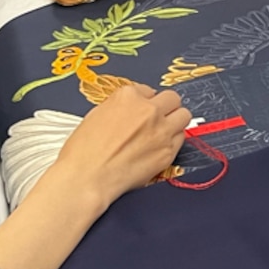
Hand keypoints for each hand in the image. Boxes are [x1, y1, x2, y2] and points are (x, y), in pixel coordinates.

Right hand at [53, 84, 191, 207]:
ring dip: (175, 121)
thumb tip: (131, 110)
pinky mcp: (168, 151)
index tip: (142, 111)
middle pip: (172, 99)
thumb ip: (120, 107)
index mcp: (128, 96)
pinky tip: (160, 147)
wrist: (88, 177)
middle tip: (160, 117)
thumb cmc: (84, 151)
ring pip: (184, 116)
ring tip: (164, 131)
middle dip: (166, 107)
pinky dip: (173, 141)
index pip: (148, 90)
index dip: (145, 102)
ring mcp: (162, 130)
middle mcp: (149, 110)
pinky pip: (181, 139)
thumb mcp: (97, 115)